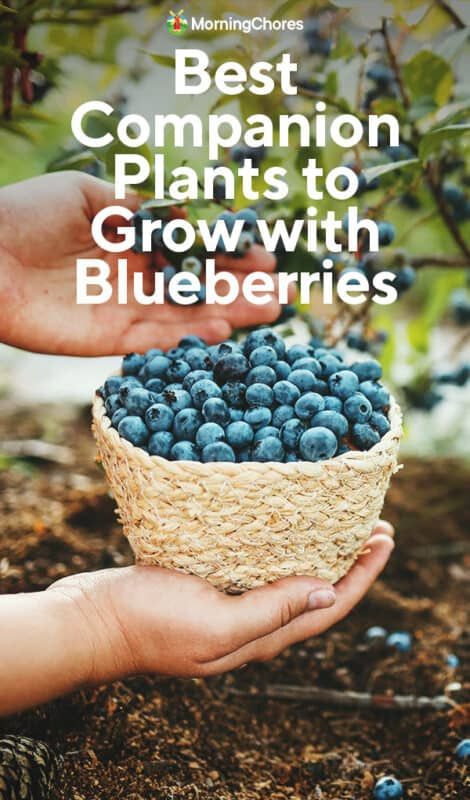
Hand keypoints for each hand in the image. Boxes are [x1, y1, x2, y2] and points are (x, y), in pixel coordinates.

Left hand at [0, 171, 285, 355]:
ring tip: (271, 311)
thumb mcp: (86, 194)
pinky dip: (189, 337)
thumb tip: (181, 213)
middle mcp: (135, 279)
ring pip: (187, 316)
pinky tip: (224, 331)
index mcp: (132, 243)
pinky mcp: (109, 339)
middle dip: (241, 289)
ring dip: (229, 314)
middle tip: (283, 292)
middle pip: (197, 288)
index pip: (191, 251)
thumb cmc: (27, 213)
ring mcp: (124, 311)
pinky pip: (158, 340)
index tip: (265, 254)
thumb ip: (135, 207)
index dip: (228, 254)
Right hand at [48, 522, 393, 681]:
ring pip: (289, 578)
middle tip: (373, 526)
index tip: (385, 539)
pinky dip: (281, 547)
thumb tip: (328, 592)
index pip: (328, 607)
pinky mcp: (209, 585)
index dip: (363, 576)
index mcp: (260, 638)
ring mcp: (230, 605)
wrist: (95, 620)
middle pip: (316, 592)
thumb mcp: (215, 623)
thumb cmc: (150, 624)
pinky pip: (258, 567)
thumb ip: (271, 613)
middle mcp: (253, 625)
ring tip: (339, 523)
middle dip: (351, 563)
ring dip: (320, 552)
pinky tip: (282, 526)